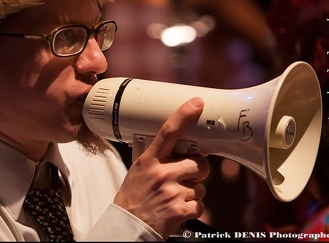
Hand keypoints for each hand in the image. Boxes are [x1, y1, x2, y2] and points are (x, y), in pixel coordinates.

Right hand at [113, 97, 208, 238]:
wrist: (127, 226)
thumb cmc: (133, 197)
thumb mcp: (139, 170)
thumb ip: (158, 158)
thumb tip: (179, 149)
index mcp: (149, 160)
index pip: (168, 131)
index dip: (184, 115)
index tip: (196, 103)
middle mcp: (162, 173)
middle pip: (198, 162)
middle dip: (198, 170)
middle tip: (187, 176)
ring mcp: (172, 192)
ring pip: (201, 186)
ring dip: (193, 192)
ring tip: (175, 197)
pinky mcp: (180, 210)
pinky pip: (200, 204)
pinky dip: (192, 208)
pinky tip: (177, 209)